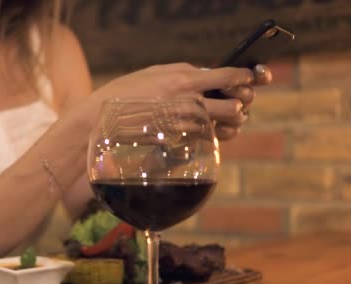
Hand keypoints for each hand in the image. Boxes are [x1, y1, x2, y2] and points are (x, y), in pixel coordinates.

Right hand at [90, 63, 272, 139]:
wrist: (101, 120)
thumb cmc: (125, 93)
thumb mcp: (155, 73)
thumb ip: (183, 72)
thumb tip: (207, 75)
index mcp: (184, 79)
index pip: (230, 76)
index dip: (246, 78)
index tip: (251, 79)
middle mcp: (189, 102)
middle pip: (236, 106)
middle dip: (240, 105)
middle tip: (236, 104)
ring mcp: (184, 125)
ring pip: (225, 126)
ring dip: (229, 123)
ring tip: (223, 119)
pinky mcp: (179, 142)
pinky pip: (207, 138)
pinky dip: (210, 134)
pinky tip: (204, 129)